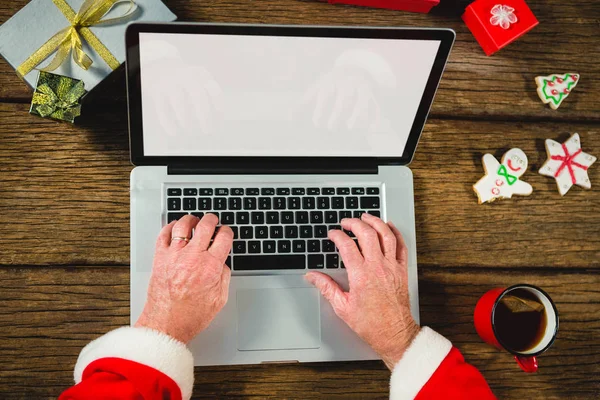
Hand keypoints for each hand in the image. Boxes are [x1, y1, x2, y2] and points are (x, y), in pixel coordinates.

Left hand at [135, 214, 232, 342]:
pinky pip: (164, 234)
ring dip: (191, 219)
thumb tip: (223, 264)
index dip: (227, 232)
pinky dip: (170, 227)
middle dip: (212, 219)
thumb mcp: (219, 299)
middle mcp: (193, 257)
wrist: (166, 325)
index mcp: (211, 267)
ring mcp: (175, 255)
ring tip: (193, 220)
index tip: (226, 232)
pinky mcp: (160, 258)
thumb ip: (224, 277)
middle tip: (212, 219)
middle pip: (205, 225)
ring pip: (183, 225)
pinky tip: (174, 227)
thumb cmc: (190, 316)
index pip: (224, 238)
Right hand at [305, 214, 419, 368]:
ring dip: (375, 222)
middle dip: (354, 223)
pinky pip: (401, 245)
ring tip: (366, 217)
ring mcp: (391, 267)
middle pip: (367, 234)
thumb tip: (312, 276)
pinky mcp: (402, 270)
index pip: (347, 246)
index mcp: (361, 275)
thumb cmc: (371, 324)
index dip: (337, 236)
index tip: (332, 234)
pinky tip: (389, 227)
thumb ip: (326, 287)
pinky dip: (395, 233)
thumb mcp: (342, 307)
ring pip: (386, 235)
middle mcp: (377, 267)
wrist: (394, 333)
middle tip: (346, 222)